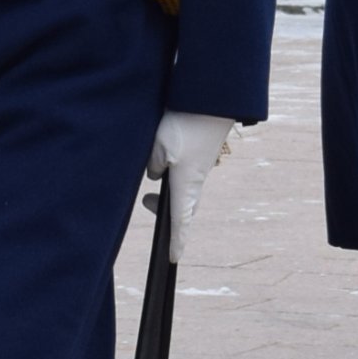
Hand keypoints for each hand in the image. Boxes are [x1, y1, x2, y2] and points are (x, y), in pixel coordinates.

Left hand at [147, 112, 233, 244]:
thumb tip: (155, 173)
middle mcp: (194, 181)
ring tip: (147, 184)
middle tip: (146, 203)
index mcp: (185, 186)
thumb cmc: (185, 125)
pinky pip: (182, 175)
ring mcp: (197, 168)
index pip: (180, 222)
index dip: (176, 242)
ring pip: (181, 191)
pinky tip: (160, 163)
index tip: (173, 258)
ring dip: (166, 194)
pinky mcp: (197, 155)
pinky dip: (171, 177)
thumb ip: (152, 166)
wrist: (211, 101)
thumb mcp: (157, 147)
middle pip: (182, 210)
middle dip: (168, 218)